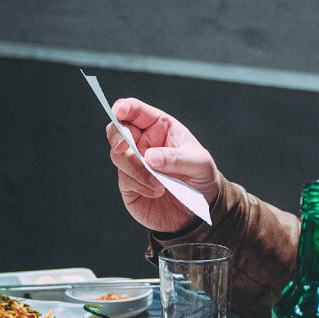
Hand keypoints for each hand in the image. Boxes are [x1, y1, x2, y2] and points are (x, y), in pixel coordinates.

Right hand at [105, 98, 220, 233]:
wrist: (201, 209)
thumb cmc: (202, 177)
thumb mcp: (199, 163)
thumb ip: (175, 158)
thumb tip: (148, 157)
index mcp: (159, 128)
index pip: (135, 111)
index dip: (124, 108)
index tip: (118, 111)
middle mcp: (142, 143)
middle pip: (117, 131)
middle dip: (117, 135)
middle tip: (123, 146)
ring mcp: (133, 164)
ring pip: (118, 157)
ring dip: (137, 169)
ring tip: (160, 182)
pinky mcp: (130, 185)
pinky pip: (126, 180)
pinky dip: (141, 185)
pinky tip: (158, 192)